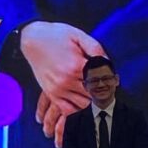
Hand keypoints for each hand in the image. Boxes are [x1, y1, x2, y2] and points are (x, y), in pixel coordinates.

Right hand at [22, 22, 103, 147]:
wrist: (32, 39)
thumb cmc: (56, 36)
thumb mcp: (80, 36)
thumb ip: (96, 49)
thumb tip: (108, 63)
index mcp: (76, 66)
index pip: (101, 81)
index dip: (110, 83)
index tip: (115, 83)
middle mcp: (67, 81)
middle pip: (93, 96)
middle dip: (103, 95)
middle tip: (109, 92)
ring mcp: (57, 89)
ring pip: (82, 106)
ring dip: (91, 104)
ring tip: (98, 99)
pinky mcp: (51, 93)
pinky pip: (66, 110)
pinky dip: (77, 111)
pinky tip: (83, 106)